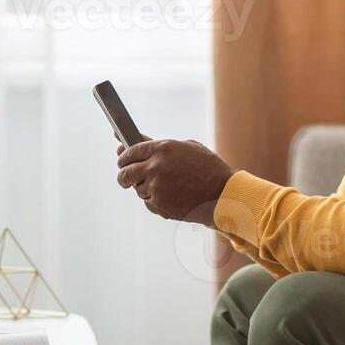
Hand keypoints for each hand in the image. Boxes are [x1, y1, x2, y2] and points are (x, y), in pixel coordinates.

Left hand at [115, 137, 234, 226]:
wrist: (222, 193)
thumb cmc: (208, 168)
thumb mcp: (186, 148)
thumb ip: (159, 146)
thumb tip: (135, 140)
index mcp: (162, 148)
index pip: (130, 151)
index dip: (123, 157)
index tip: (122, 161)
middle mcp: (155, 166)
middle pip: (125, 172)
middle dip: (123, 176)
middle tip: (126, 179)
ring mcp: (156, 186)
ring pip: (137, 189)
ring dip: (144, 189)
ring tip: (164, 187)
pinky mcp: (159, 204)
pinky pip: (148, 203)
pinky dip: (154, 201)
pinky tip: (170, 197)